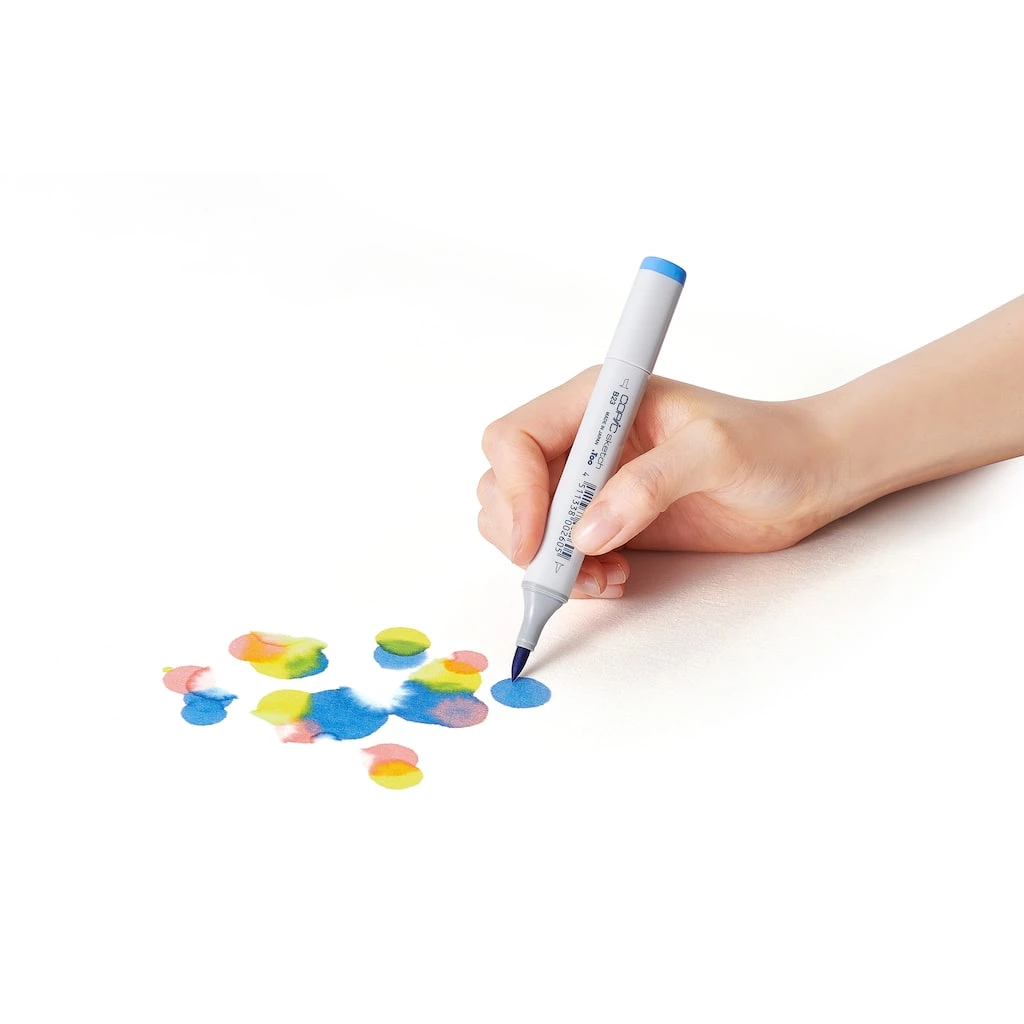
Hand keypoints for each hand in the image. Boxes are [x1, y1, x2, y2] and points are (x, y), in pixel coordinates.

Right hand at [477, 368, 838, 597]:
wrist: (807, 477)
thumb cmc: (770, 446)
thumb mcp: (715, 452)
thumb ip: (651, 484)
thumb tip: (586, 532)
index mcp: (598, 402)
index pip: (515, 438)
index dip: (514, 490)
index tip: (536, 542)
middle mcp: (583, 440)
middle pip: (504, 485)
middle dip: (524, 534)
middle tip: (568, 571)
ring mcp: (591, 483)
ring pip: (523, 525)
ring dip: (546, 563)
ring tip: (602, 578)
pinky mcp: (607, 521)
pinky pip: (558, 554)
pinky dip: (571, 577)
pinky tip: (615, 579)